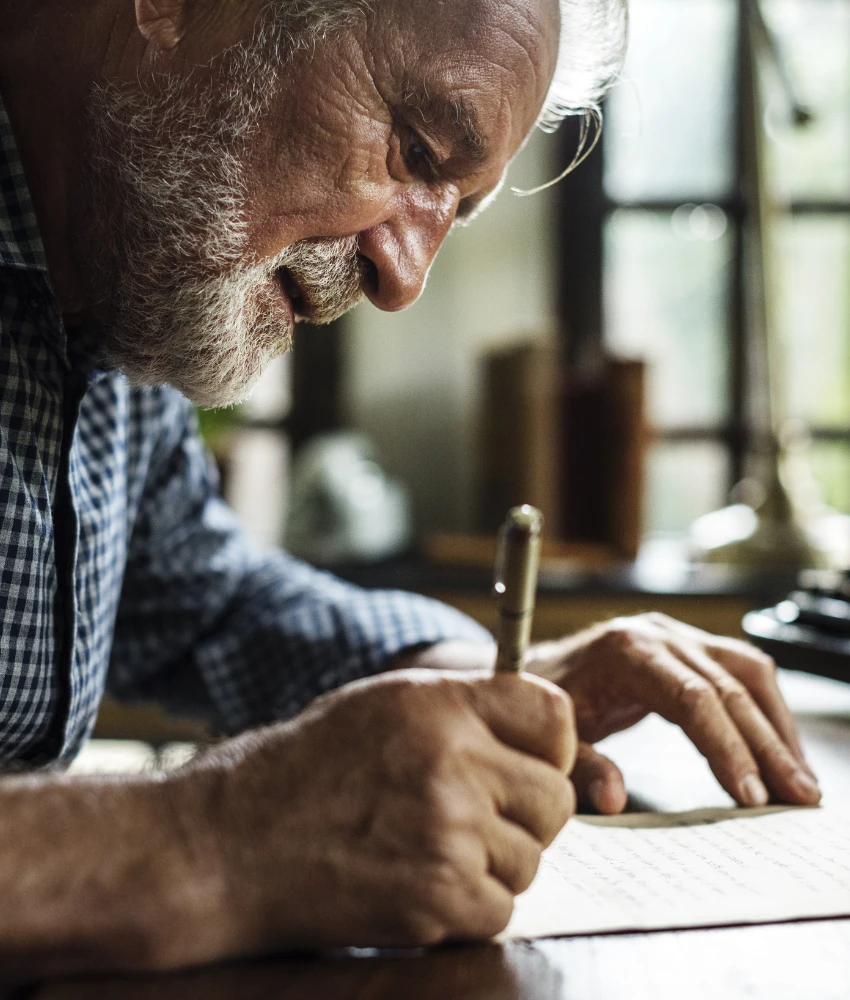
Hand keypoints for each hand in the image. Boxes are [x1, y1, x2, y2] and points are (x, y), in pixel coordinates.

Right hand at [191, 666, 575, 954]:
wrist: (228, 845)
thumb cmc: (306, 770)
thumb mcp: (384, 706)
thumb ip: (466, 710)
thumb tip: (551, 733)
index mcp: (440, 704)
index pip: (553, 716)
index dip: (548, 745)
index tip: (527, 763)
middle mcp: (453, 761)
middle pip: (555, 798)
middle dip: (525, 813)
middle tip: (473, 818)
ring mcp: (448, 833)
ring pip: (531, 858)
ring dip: (492, 863)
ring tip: (425, 848)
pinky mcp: (438, 899)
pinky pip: (501, 908)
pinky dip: (468, 907)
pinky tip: (415, 883)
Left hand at [528, 612, 819, 813]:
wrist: (526, 669)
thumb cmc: (538, 704)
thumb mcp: (550, 738)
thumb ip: (579, 767)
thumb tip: (615, 797)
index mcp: (625, 651)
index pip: (693, 698)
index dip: (726, 747)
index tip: (751, 795)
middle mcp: (657, 634)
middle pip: (729, 688)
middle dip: (768, 747)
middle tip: (798, 797)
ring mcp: (675, 635)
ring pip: (746, 672)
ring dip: (778, 727)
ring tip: (800, 780)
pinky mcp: (686, 646)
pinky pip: (739, 670)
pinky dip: (766, 709)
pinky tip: (780, 748)